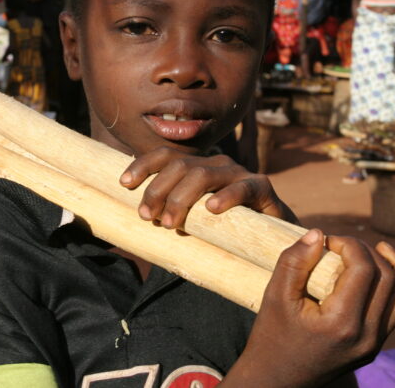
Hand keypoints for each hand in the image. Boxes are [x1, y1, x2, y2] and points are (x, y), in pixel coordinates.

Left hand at [120, 147, 296, 228]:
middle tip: (147, 217)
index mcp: (196, 167)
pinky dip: (226, 197)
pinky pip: (242, 187)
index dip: (143, 165)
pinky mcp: (262, 186)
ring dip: (182, 198)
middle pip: (180, 165)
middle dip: (158, 190)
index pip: (165, 156)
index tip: (124, 183)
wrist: (270, 239)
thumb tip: (137, 216)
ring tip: (171, 223)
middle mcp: (215, 164)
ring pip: (203, 174)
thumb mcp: (191, 219)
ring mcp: (238, 173)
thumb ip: (170, 212)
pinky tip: (211, 210)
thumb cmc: (223, 230)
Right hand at [223, 231, 394, 387]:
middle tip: (339, 244)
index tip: (327, 240)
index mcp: (342, 323)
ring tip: (377, 248)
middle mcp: (367, 336)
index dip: (349, 244)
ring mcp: (375, 344)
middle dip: (367, 250)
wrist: (276, 380)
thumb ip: (294, 262)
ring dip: (393, 265)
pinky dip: (393, 285)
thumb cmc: (270, 337)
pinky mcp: (375, 347)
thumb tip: (318, 233)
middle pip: (388, 277)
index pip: (364, 269)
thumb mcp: (274, 296)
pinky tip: (377, 271)